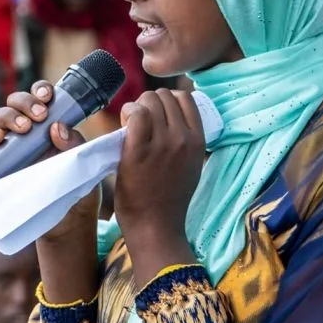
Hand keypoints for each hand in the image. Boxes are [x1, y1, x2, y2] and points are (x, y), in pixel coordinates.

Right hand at [0, 81, 99, 242]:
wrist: (67, 222)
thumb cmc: (78, 190)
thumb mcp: (84, 166)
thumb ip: (75, 145)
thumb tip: (57, 128)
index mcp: (50, 124)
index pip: (40, 97)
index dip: (40, 90)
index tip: (47, 96)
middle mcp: (29, 131)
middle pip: (16, 101)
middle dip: (25, 102)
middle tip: (39, 116)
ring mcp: (11, 146)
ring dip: (9, 116)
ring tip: (24, 128)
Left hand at [114, 90, 203, 285]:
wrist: (156, 226)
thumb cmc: (169, 199)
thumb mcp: (191, 165)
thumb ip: (185, 141)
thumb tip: (171, 117)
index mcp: (198, 141)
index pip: (186, 97)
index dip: (168, 100)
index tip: (156, 113)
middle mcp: (183, 138)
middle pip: (164, 96)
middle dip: (148, 102)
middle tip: (139, 121)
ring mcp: (162, 143)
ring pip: (148, 100)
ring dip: (136, 107)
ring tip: (131, 125)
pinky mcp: (139, 150)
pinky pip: (135, 114)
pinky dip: (128, 114)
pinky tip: (124, 127)